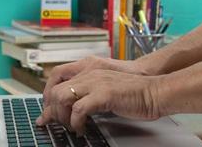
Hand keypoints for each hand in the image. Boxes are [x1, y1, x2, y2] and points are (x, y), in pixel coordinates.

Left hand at [37, 69, 160, 133]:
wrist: (154, 91)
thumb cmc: (133, 93)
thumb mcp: (105, 90)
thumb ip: (89, 94)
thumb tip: (74, 108)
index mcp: (88, 72)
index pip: (57, 81)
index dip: (48, 99)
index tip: (47, 114)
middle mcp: (89, 75)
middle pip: (55, 90)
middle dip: (51, 110)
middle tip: (56, 124)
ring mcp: (95, 83)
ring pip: (62, 97)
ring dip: (61, 116)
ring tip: (70, 126)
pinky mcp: (104, 94)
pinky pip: (78, 108)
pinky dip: (75, 122)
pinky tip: (81, 128)